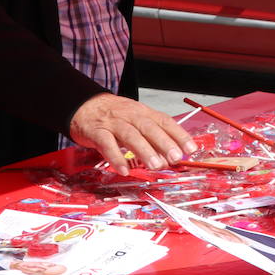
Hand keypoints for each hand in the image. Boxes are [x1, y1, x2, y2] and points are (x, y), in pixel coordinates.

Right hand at [68, 93, 192, 174]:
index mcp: (142, 112)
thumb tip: (170, 157)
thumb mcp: (135, 119)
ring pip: (130, 135)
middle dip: (164, 143)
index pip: (165, 121)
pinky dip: (116, 158)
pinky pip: (107, 144)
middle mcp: (130, 116)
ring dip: (145, 151)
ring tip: (155, 165)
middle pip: (149, 128)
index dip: (179, 135)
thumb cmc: (113, 115)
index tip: (191, 149)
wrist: (83, 104)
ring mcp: (113, 123)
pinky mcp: (97, 132)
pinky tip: (124, 170)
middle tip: (175, 158)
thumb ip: (152, 137)